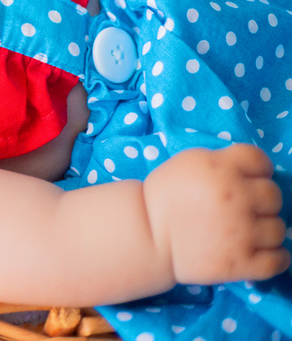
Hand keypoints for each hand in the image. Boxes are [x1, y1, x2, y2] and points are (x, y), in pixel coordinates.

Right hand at [144, 144, 289, 285]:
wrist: (146, 236)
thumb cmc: (165, 197)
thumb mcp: (188, 163)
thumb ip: (223, 161)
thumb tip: (254, 172)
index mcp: (220, 169)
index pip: (260, 162)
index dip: (258, 170)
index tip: (249, 180)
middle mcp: (235, 198)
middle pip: (273, 195)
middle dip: (261, 201)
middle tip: (242, 208)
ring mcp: (241, 233)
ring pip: (278, 229)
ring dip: (266, 230)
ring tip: (246, 232)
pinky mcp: (241, 263)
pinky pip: (278, 261)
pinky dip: (275, 257)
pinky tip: (261, 252)